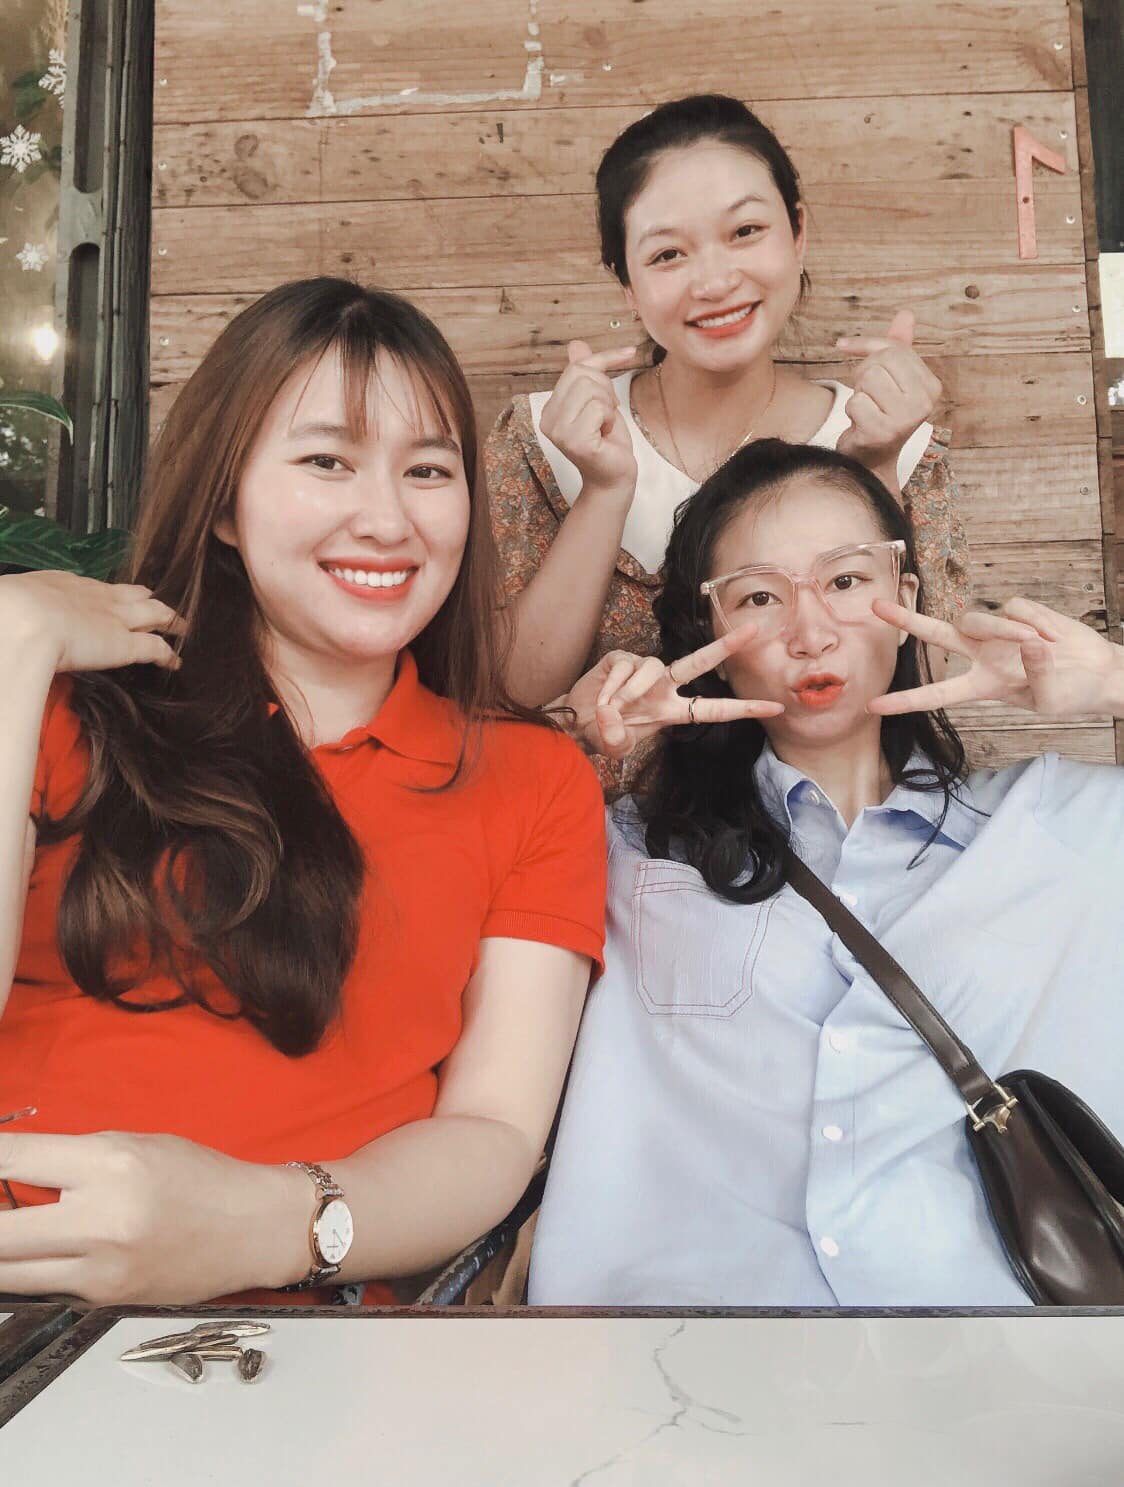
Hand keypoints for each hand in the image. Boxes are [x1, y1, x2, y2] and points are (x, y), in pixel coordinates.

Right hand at [0, 571, 182, 673]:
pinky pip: (157, 649)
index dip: (114, 593)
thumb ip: (26, 608)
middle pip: (136, 594)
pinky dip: (169, 655)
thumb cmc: (11, 612)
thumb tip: (16, 621)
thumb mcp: (17, 604)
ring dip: (171, 620)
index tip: (121, 596)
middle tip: (160, 604)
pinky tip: (176, 662)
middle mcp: (99, 599)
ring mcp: (118, 620)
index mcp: (69, 586)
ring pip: (157, 614)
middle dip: (149, 598)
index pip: (100, 588)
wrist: (25, 622)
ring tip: (183, 627)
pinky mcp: (128, 645)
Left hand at [0, 1129, 302, 1303]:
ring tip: (12, 1230)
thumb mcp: (135, 1145)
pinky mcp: (103, 1298)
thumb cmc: (202, 1177)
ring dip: (1, 1250)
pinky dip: (27, 1270)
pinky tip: (36, 1253)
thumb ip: (71, 1159)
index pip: (13, 1159)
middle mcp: (101, 1217)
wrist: (255, 1228)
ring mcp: (100, 1267)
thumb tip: (9, 1170)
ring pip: (6, 1272)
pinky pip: (41, 1288)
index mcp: (110, 1162)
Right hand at [538, 340, 639, 499]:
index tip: (629, 353)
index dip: (604, 359)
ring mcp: (559, 431)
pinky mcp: (575, 441)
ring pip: (591, 389)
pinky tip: (605, 434)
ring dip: (608, 405)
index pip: (575, 367)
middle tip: (609, 413)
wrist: (614, 478)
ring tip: (605, 424)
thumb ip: (586, 374)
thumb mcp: (598, 401)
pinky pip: (598, 408)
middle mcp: (547, 419)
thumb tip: (576, 345)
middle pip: (582, 375)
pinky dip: (610, 418)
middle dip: (606, 389)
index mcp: (550, 408)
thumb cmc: (608, 442)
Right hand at [561, 621, 783, 758]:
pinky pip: (625, 667)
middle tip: (753, 629)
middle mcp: (664, 687)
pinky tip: (600, 698)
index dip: (744, 708)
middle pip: (700, 662)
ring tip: (611, 709)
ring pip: (652, 668)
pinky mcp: (621, 659)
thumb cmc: (604, 734)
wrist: (576, 721)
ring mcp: (643, 671)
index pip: (715, 709)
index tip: (776, 708)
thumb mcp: (615, 746)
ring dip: (631, 691)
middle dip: (726, 646)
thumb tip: (610, 723)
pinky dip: (611, 687)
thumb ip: (617, 741)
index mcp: (672, 710)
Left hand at [834, 311, 940, 487]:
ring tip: (866, 409)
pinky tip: (861, 424)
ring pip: (867, 379)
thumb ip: (897, 347)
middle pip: (879, 361)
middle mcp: (924, 402)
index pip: (893, 348)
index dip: (866, 347)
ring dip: (857, 393)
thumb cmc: (880, 414)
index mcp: (931, 386)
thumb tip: (906, 314)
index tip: (848, 350)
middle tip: (866, 394)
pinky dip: (851, 412)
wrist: (870, 458)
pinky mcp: (884, 433)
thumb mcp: (892, 378)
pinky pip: (856, 402)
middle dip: (862, 374)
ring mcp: (905, 419)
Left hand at [867, 597, 1123, 720]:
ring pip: (978, 619)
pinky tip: (1055, 636)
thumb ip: (1036, 675)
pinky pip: (1015, 608)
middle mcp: (982, 656)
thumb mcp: (1049, 700)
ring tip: (1041, 643)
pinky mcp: (1019, 611)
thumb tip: (1027, 642)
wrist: (1098, 673)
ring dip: (1004, 629)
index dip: (906, 700)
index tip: (873, 706)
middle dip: (907, 621)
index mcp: (982, 685)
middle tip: (875, 608)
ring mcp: (999, 632)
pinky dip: (1036, 620)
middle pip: (937, 635)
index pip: (937, 694)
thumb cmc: (1070, 694)